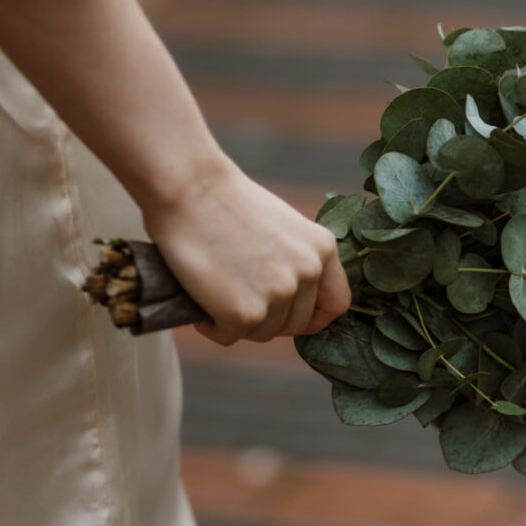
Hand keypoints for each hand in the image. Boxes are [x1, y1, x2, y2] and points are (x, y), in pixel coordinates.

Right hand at [141, 160, 350, 344]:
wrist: (188, 187)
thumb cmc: (227, 202)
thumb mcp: (284, 227)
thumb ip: (297, 260)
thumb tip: (293, 299)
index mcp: (323, 249)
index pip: (337, 304)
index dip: (315, 317)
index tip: (292, 317)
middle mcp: (308, 273)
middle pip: (296, 324)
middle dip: (268, 320)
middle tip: (238, 298)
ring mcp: (279, 294)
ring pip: (263, 333)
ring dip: (239, 322)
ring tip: (216, 291)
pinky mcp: (244, 312)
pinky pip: (229, 337)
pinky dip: (211, 326)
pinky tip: (200, 298)